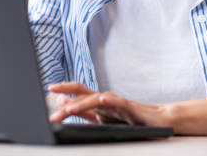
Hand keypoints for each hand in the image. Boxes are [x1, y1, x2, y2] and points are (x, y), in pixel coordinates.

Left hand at [48, 82, 171, 126]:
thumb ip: (83, 111)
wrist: (156, 119)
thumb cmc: (129, 118)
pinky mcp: (130, 108)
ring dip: (83, 104)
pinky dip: (111, 101)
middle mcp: (106, 99)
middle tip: (53, 92)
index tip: (49, 87)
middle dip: (68, 93)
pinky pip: (120, 103)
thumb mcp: (101, 117)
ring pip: (98, 99)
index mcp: (98, 101)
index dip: (65, 88)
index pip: (79, 92)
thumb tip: (63, 102)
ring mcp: (117, 102)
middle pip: (85, 91)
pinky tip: (103, 100)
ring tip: (69, 109)